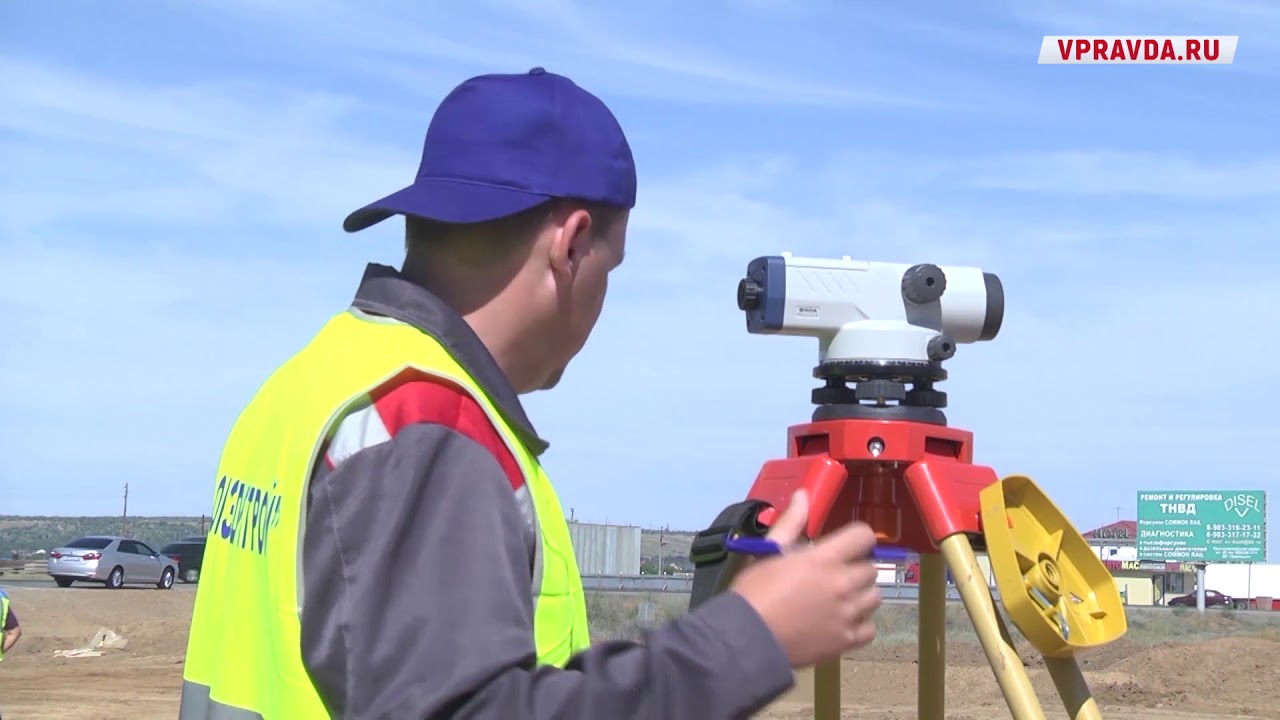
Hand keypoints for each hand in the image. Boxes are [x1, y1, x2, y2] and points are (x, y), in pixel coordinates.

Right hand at [729, 490, 882, 667]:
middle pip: (871, 568)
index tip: (846, 546)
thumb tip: (802, 495)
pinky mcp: (846, 640)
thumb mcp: (769, 552)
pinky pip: (870, 628)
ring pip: (874, 597)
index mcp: (825, 558)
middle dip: (855, 568)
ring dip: (861, 595)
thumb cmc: (754, 591)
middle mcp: (843, 584)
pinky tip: (842, 623)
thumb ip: (791, 523)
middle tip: (834, 576)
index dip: (857, 538)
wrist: (747, 638)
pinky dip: (860, 624)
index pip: (863, 536)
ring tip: (839, 600)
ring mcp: (848, 614)